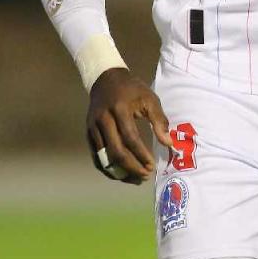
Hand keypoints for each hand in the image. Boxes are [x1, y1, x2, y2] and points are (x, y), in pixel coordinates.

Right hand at [85, 67, 171, 183]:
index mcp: (119, 109)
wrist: (105, 79)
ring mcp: (93, 127)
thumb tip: (168, 143)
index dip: (141, 155)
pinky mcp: (88, 133)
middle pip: (116, 151)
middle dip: (131, 167)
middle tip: (145, 176)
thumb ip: (159, 120)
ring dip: (120, 172)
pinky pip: (96, 157)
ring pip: (104, 157)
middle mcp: (103, 119)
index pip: (130, 138)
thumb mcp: (149, 98)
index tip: (152, 166)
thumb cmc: (132, 89)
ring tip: (135, 179)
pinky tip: (121, 174)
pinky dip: (108, 169)